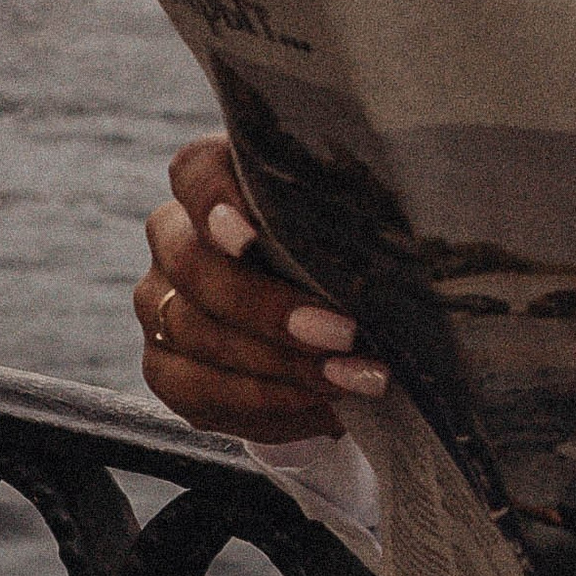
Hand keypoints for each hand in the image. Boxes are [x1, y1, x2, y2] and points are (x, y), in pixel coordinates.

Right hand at [133, 132, 388, 442]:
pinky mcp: (165, 367)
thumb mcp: (357, 232)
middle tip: (343, 332)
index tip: (250, 235)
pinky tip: (321, 403)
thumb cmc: (347, 263)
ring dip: (282, 364)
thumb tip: (415, 239)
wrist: (332, 337)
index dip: (214, 200)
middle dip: (270, 307)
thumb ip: (361, 220)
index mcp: (215, 184)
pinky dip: (267, 402)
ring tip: (353, 378)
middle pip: (195, 266)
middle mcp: (175, 238)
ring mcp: (160, 304)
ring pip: (197, 334)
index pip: (195, 172)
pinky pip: (200, 391)